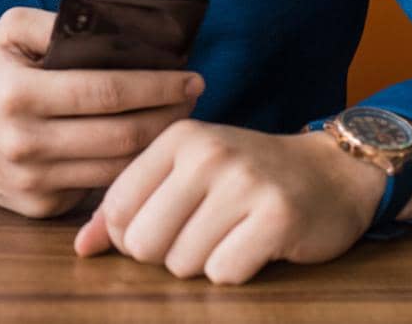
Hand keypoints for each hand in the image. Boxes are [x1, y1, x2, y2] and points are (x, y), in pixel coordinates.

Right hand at [0, 7, 204, 218]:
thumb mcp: (11, 30)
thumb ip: (57, 23)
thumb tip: (115, 28)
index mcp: (20, 94)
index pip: (105, 93)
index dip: (155, 86)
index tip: (190, 76)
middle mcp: (25, 143)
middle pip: (121, 136)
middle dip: (168, 116)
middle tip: (194, 96)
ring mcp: (33, 182)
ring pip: (116, 170)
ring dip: (157, 146)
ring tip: (178, 119)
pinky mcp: (38, 208)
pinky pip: (98, 190)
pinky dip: (129, 171)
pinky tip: (146, 148)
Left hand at [72, 120, 382, 284]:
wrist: (329, 173)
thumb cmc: (245, 176)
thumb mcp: (185, 174)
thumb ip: (129, 206)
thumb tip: (82, 247)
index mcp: (178, 137)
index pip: (118, 208)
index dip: (130, 235)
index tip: (163, 226)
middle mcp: (208, 153)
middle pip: (144, 243)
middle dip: (166, 254)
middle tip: (199, 235)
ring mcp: (245, 183)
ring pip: (183, 263)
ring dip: (202, 264)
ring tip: (228, 236)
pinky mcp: (277, 217)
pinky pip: (225, 273)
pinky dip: (235, 271)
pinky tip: (253, 246)